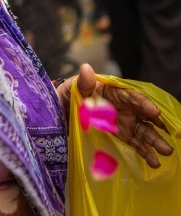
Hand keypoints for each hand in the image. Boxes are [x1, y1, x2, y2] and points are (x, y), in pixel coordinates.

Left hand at [58, 64, 173, 168]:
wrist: (61, 112)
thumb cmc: (69, 95)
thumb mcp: (74, 87)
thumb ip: (83, 82)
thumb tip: (86, 68)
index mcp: (114, 91)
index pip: (133, 96)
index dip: (145, 104)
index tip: (156, 112)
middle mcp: (124, 106)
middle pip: (144, 114)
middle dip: (157, 123)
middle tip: (169, 133)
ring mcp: (124, 122)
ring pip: (144, 130)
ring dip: (155, 140)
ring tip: (167, 152)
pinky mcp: (121, 136)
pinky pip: (136, 144)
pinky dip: (145, 152)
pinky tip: (154, 162)